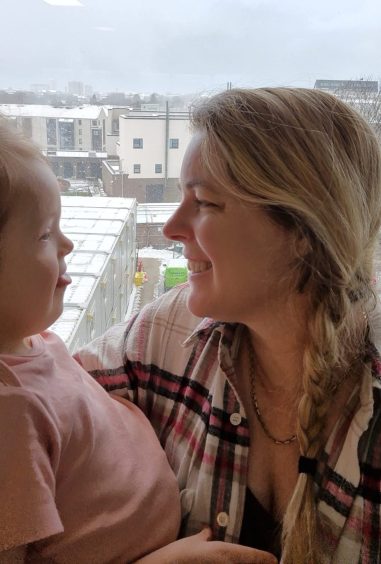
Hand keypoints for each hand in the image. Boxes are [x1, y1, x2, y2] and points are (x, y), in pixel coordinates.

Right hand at [135, 527, 277, 563]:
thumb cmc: (176, 555)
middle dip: (254, 563)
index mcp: (222, 553)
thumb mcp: (191, 542)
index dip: (263, 558)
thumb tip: (209, 531)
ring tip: (250, 562)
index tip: (274, 559)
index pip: (249, 555)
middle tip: (264, 563)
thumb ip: (203, 536)